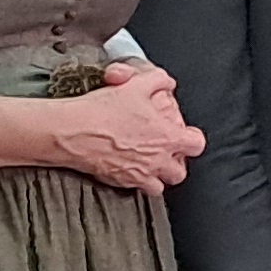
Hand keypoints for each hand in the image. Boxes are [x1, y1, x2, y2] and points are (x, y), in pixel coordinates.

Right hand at [46, 66, 201, 193]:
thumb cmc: (104, 110)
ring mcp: (139, 175)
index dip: (192, 138)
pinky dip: (135, 181)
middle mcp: (157, 161)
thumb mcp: (137, 84)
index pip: (196, 145)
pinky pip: (135, 189)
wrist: (74, 130)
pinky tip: (127, 166)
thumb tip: (166, 83)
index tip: (184, 134)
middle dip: (176, 163)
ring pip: (159, 186)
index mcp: (167, 137)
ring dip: (156, 176)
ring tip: (148, 163)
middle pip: (179, 172)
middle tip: (165, 152)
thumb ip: (159, 81)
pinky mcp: (120, 182)